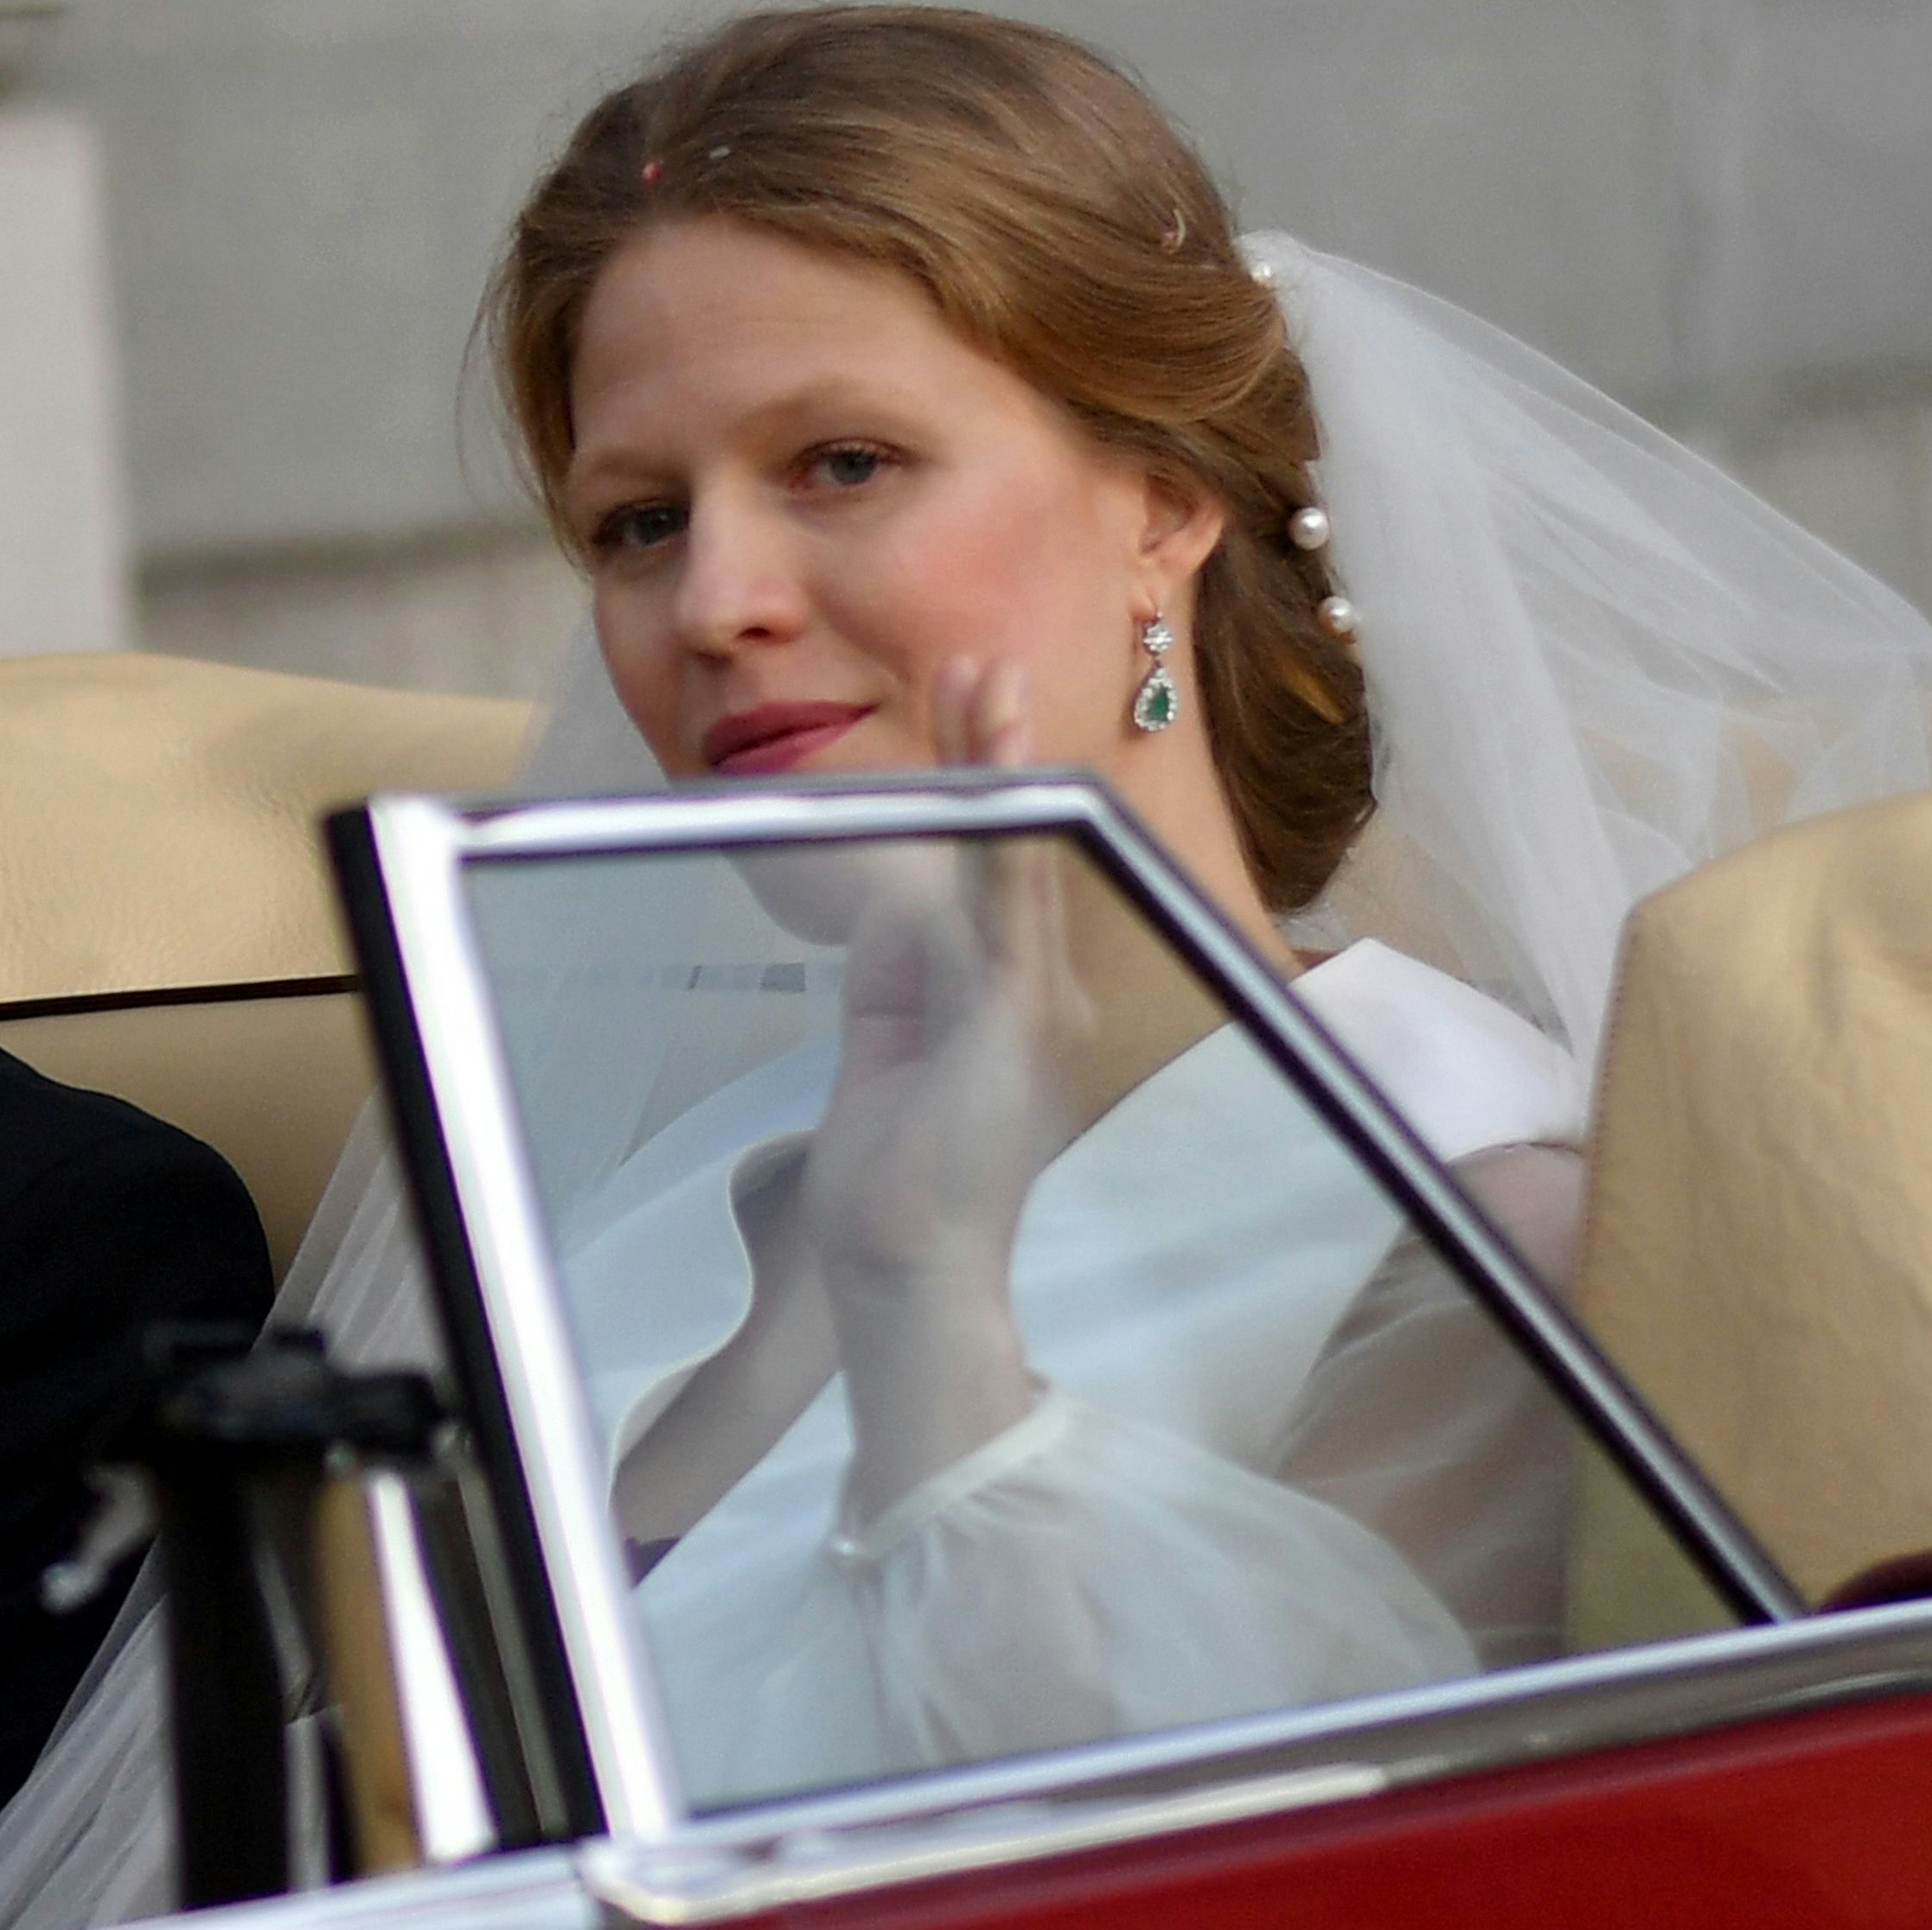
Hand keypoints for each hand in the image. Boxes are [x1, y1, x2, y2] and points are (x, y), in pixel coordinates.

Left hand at [798, 657, 1083, 1509]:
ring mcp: (1036, 1008)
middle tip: (979, 661)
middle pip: (1024, 843)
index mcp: (1014, 997)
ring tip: (984, 682)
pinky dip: (998, 845)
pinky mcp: (1012, 1028)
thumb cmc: (892, 1175)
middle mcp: (1043, 993)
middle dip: (1000, 749)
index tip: (968, 704)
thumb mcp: (887, 1043)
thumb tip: (889, 903)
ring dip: (1003, 767)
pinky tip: (990, 787)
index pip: (1002, 867)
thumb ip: (898, 971)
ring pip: (1022, 859)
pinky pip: (1004, 916)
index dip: (989, 782)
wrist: (902, 1269)